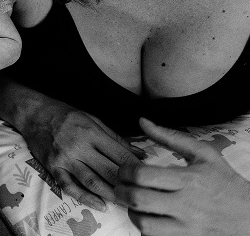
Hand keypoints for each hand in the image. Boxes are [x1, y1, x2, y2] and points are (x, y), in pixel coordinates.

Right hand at [21, 101, 144, 211]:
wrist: (33, 114)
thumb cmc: (64, 114)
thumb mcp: (92, 119)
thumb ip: (115, 138)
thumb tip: (140, 153)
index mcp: (91, 132)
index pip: (120, 154)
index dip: (136, 168)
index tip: (148, 177)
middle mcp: (79, 145)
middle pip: (109, 170)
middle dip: (127, 185)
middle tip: (141, 195)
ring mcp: (65, 158)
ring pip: (92, 182)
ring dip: (111, 195)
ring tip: (126, 204)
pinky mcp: (53, 167)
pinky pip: (70, 186)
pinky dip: (85, 198)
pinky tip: (100, 205)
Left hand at [115, 118, 249, 235]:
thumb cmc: (224, 182)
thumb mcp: (203, 154)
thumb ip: (169, 137)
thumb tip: (142, 121)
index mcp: (188, 180)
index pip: (144, 175)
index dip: (126, 171)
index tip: (125, 170)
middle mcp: (187, 205)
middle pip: (138, 200)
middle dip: (121, 192)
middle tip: (122, 186)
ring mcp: (187, 227)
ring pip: (144, 224)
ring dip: (132, 213)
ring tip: (135, 203)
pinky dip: (146, 228)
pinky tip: (150, 217)